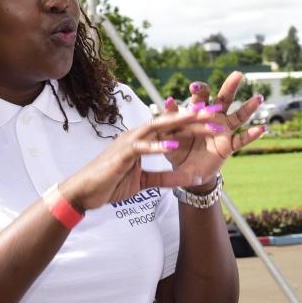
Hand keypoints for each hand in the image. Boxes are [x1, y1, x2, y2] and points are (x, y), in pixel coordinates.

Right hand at [59, 107, 215, 211]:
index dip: (194, 123)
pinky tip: (173, 144)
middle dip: (194, 116)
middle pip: (170, 122)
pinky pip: (142, 147)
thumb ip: (165, 179)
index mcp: (143, 140)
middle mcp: (138, 135)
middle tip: (217, 111)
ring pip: (159, 127)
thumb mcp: (144, 183)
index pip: (173, 128)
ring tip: (201, 118)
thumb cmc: (111, 183)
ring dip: (180, 122)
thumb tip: (188, 178)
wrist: (84, 191)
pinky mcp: (122, 153)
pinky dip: (157, 145)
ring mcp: (129, 142)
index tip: (215, 120)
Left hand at [161, 71, 265, 189]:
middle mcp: (213, 118)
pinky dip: (251, 135)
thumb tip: (168, 100)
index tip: (194, 87)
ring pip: (238, 116)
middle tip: (238, 75)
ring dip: (248, 107)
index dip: (199, 91)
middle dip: (230, 87)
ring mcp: (223, 131)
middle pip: (224, 99)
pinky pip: (241, 139)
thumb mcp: (169, 134)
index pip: (200, 98)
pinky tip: (261, 128)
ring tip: (259, 98)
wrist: (185, 170)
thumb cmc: (176, 148)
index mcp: (197, 113)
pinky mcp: (228, 145)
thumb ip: (170, 118)